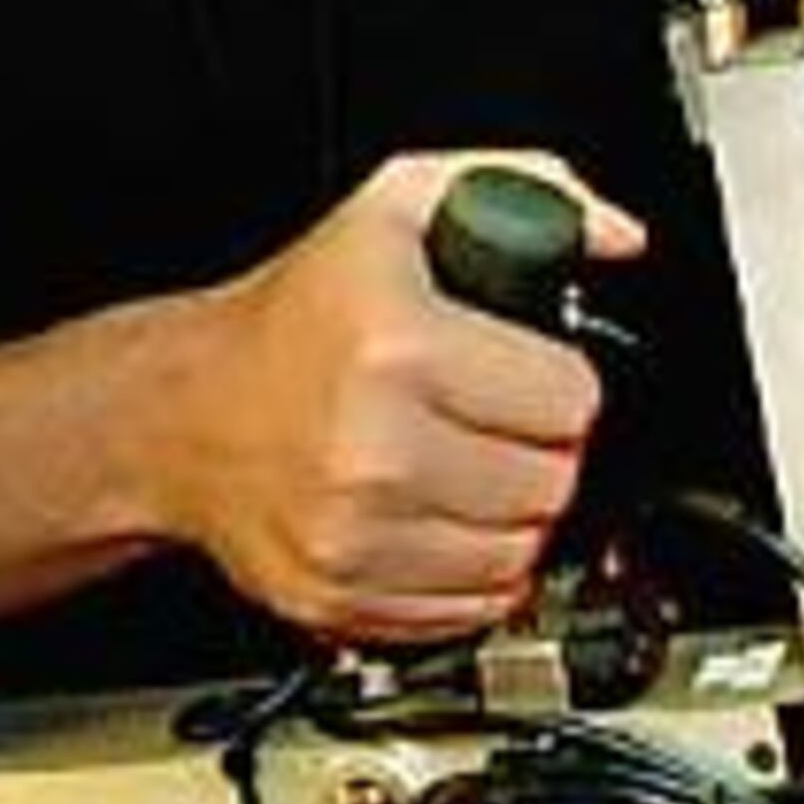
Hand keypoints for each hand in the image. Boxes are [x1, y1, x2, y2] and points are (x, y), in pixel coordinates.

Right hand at [150, 152, 636, 641]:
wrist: (184, 410)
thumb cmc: (297, 313)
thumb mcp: (403, 206)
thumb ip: (530, 192)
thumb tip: (619, 236)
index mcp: (399, 349)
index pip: (571, 403)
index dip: (561, 383)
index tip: (528, 373)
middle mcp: (373, 451)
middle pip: (553, 485)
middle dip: (542, 451)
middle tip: (497, 421)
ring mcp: (352, 535)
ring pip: (519, 557)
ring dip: (511, 517)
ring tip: (466, 467)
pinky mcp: (338, 598)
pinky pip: (467, 611)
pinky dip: (469, 572)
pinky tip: (435, 518)